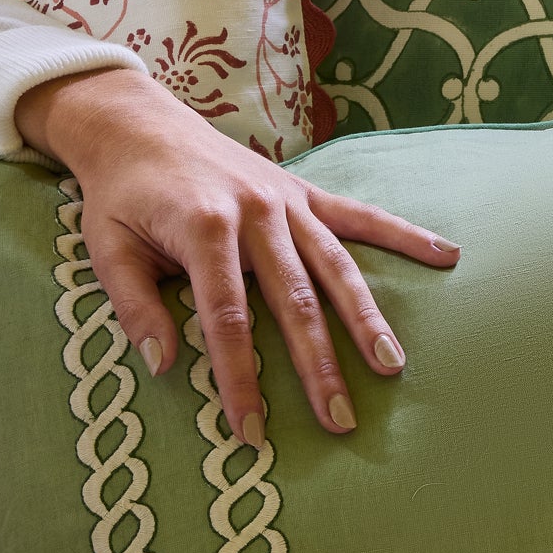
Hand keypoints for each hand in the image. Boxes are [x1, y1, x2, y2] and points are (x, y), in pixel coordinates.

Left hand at [17, 65, 458, 443]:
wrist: (137, 122)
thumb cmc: (119, 194)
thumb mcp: (105, 248)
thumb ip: (136, 306)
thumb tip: (163, 366)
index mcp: (203, 228)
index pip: (227, 319)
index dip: (240, 379)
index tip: (251, 430)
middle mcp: (255, 212)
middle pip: (295, 301)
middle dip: (318, 366)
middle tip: (339, 421)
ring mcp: (286, 200)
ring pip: (336, 267)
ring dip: (365, 319)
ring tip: (391, 366)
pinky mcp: (303, 191)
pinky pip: (360, 215)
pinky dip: (404, 234)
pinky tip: (446, 255)